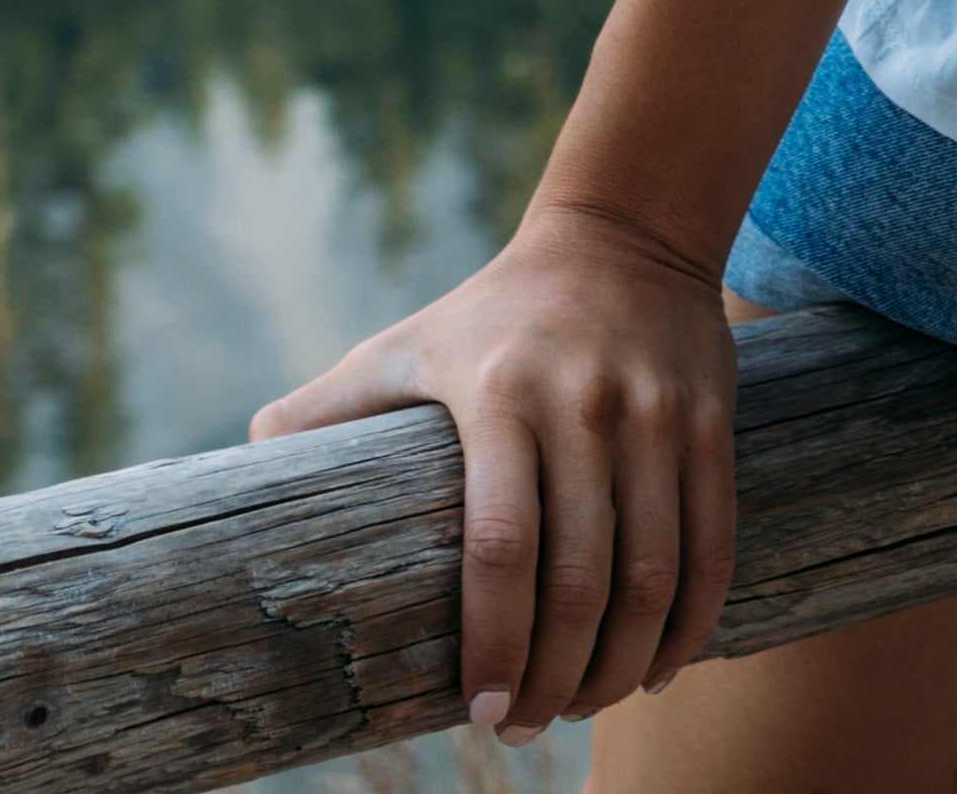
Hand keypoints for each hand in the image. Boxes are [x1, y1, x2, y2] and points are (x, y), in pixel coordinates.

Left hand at [251, 198, 739, 740]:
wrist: (628, 229)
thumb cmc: (494, 309)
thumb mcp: (405, 341)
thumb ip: (328, 403)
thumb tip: (244, 454)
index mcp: (502, 397)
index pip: (501, 547)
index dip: (496, 642)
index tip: (481, 713)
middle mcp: (588, 407)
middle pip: (583, 575)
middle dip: (558, 675)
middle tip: (529, 727)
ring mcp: (658, 414)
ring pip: (656, 568)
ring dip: (624, 660)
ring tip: (587, 705)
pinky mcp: (710, 417)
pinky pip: (712, 535)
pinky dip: (693, 617)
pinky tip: (661, 664)